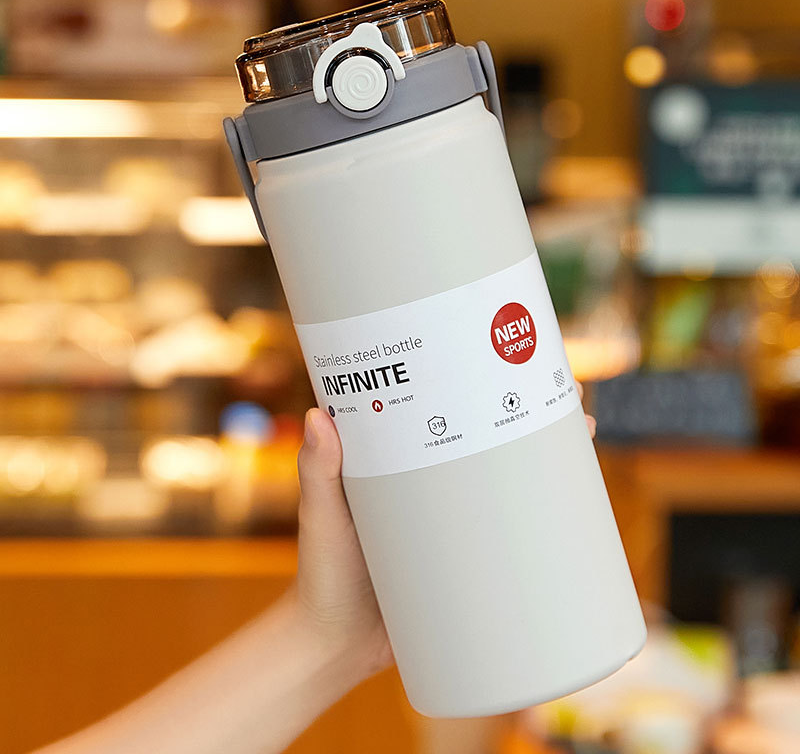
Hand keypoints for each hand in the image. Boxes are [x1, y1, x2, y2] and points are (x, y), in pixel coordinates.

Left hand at [291, 382, 595, 680]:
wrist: (336, 648)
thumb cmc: (321, 575)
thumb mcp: (322, 517)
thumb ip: (318, 472)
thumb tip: (318, 416)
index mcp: (398, 463)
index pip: (443, 411)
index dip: (476, 384)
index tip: (505, 358)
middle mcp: (429, 485)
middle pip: (486, 440)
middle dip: (527, 415)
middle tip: (567, 398)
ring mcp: (451, 522)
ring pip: (503, 480)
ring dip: (541, 460)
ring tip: (581, 437)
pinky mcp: (467, 558)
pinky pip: (507, 530)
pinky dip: (539, 518)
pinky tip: (574, 510)